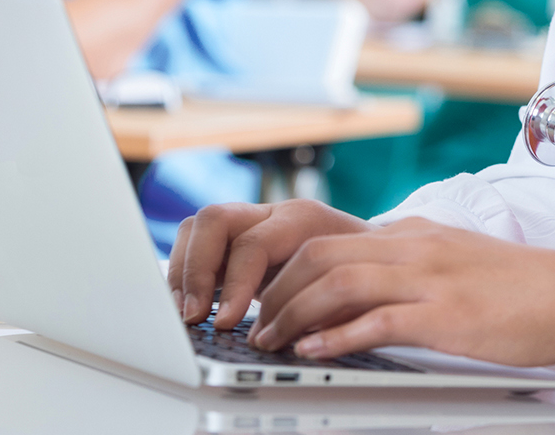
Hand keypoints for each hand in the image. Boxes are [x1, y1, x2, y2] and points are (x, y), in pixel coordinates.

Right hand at [167, 199, 372, 330]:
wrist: (372, 253)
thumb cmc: (363, 274)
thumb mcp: (352, 291)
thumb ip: (320, 310)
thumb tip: (287, 341)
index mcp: (301, 220)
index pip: (253, 243)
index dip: (234, 284)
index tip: (225, 323)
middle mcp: (269, 214)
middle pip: (214, 219)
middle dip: (195, 269)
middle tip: (194, 316)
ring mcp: (248, 224)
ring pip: (197, 227)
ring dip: (183, 271)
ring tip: (186, 314)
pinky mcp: (234, 243)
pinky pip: (195, 245)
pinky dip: (184, 275)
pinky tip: (188, 307)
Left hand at [245, 218, 554, 367]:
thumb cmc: (521, 288)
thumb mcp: (454, 260)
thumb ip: (410, 263)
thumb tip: (365, 279)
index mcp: (412, 234)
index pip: (331, 239)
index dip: (286, 268)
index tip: (263, 296)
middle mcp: (414, 247)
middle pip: (321, 254)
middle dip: (275, 289)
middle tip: (253, 321)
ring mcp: (429, 279)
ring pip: (339, 282)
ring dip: (293, 313)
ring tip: (270, 340)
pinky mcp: (447, 316)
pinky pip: (378, 320)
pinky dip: (336, 336)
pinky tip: (313, 350)